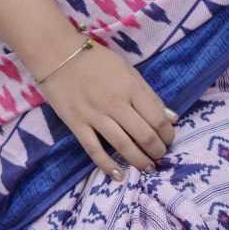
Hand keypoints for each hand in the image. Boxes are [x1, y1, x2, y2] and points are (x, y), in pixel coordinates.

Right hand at [37, 35, 178, 179]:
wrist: (56, 54)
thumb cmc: (96, 60)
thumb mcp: (128, 70)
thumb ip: (149, 95)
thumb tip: (171, 117)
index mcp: (131, 89)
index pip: (157, 118)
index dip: (168, 134)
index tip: (168, 139)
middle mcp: (116, 104)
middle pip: (144, 135)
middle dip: (157, 150)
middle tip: (160, 155)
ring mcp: (95, 116)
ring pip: (123, 146)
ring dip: (140, 161)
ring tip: (148, 168)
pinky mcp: (77, 125)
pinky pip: (94, 150)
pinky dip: (108, 165)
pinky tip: (119, 175)